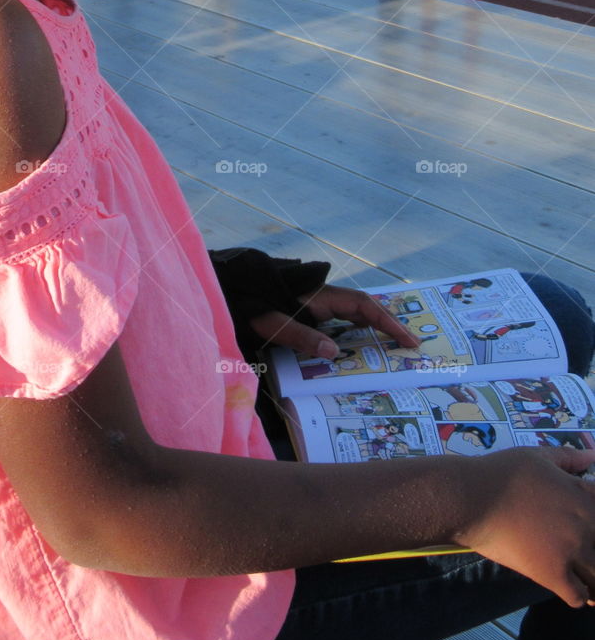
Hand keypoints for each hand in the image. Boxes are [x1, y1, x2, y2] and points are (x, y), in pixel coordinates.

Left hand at [249, 284, 418, 358]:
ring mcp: (315, 305)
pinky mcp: (307, 313)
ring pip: (352, 316)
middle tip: (409, 348)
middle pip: (363, 310)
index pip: (364, 306)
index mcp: (320, 297)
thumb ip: (300, 335)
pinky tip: (356, 350)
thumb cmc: (249, 304)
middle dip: (387, 326)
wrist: (230, 288)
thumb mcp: (272, 322)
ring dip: (372, 330)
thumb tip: (334, 351)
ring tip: (390, 351)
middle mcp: (322, 298)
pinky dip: (354, 333)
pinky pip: (339, 322)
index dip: (388, 322)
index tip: (408, 340)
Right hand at [456, 446, 594, 606]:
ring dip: (593, 577)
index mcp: (583, 495)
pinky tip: (567, 586)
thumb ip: (568, 457)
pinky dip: (577, 595)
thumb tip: (592, 456)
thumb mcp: (536, 456)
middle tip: (583, 553)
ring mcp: (571, 551)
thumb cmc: (501, 473)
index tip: (588, 526)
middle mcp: (586, 524)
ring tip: (584, 575)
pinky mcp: (552, 574)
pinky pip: (578, 597)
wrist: (471, 498)